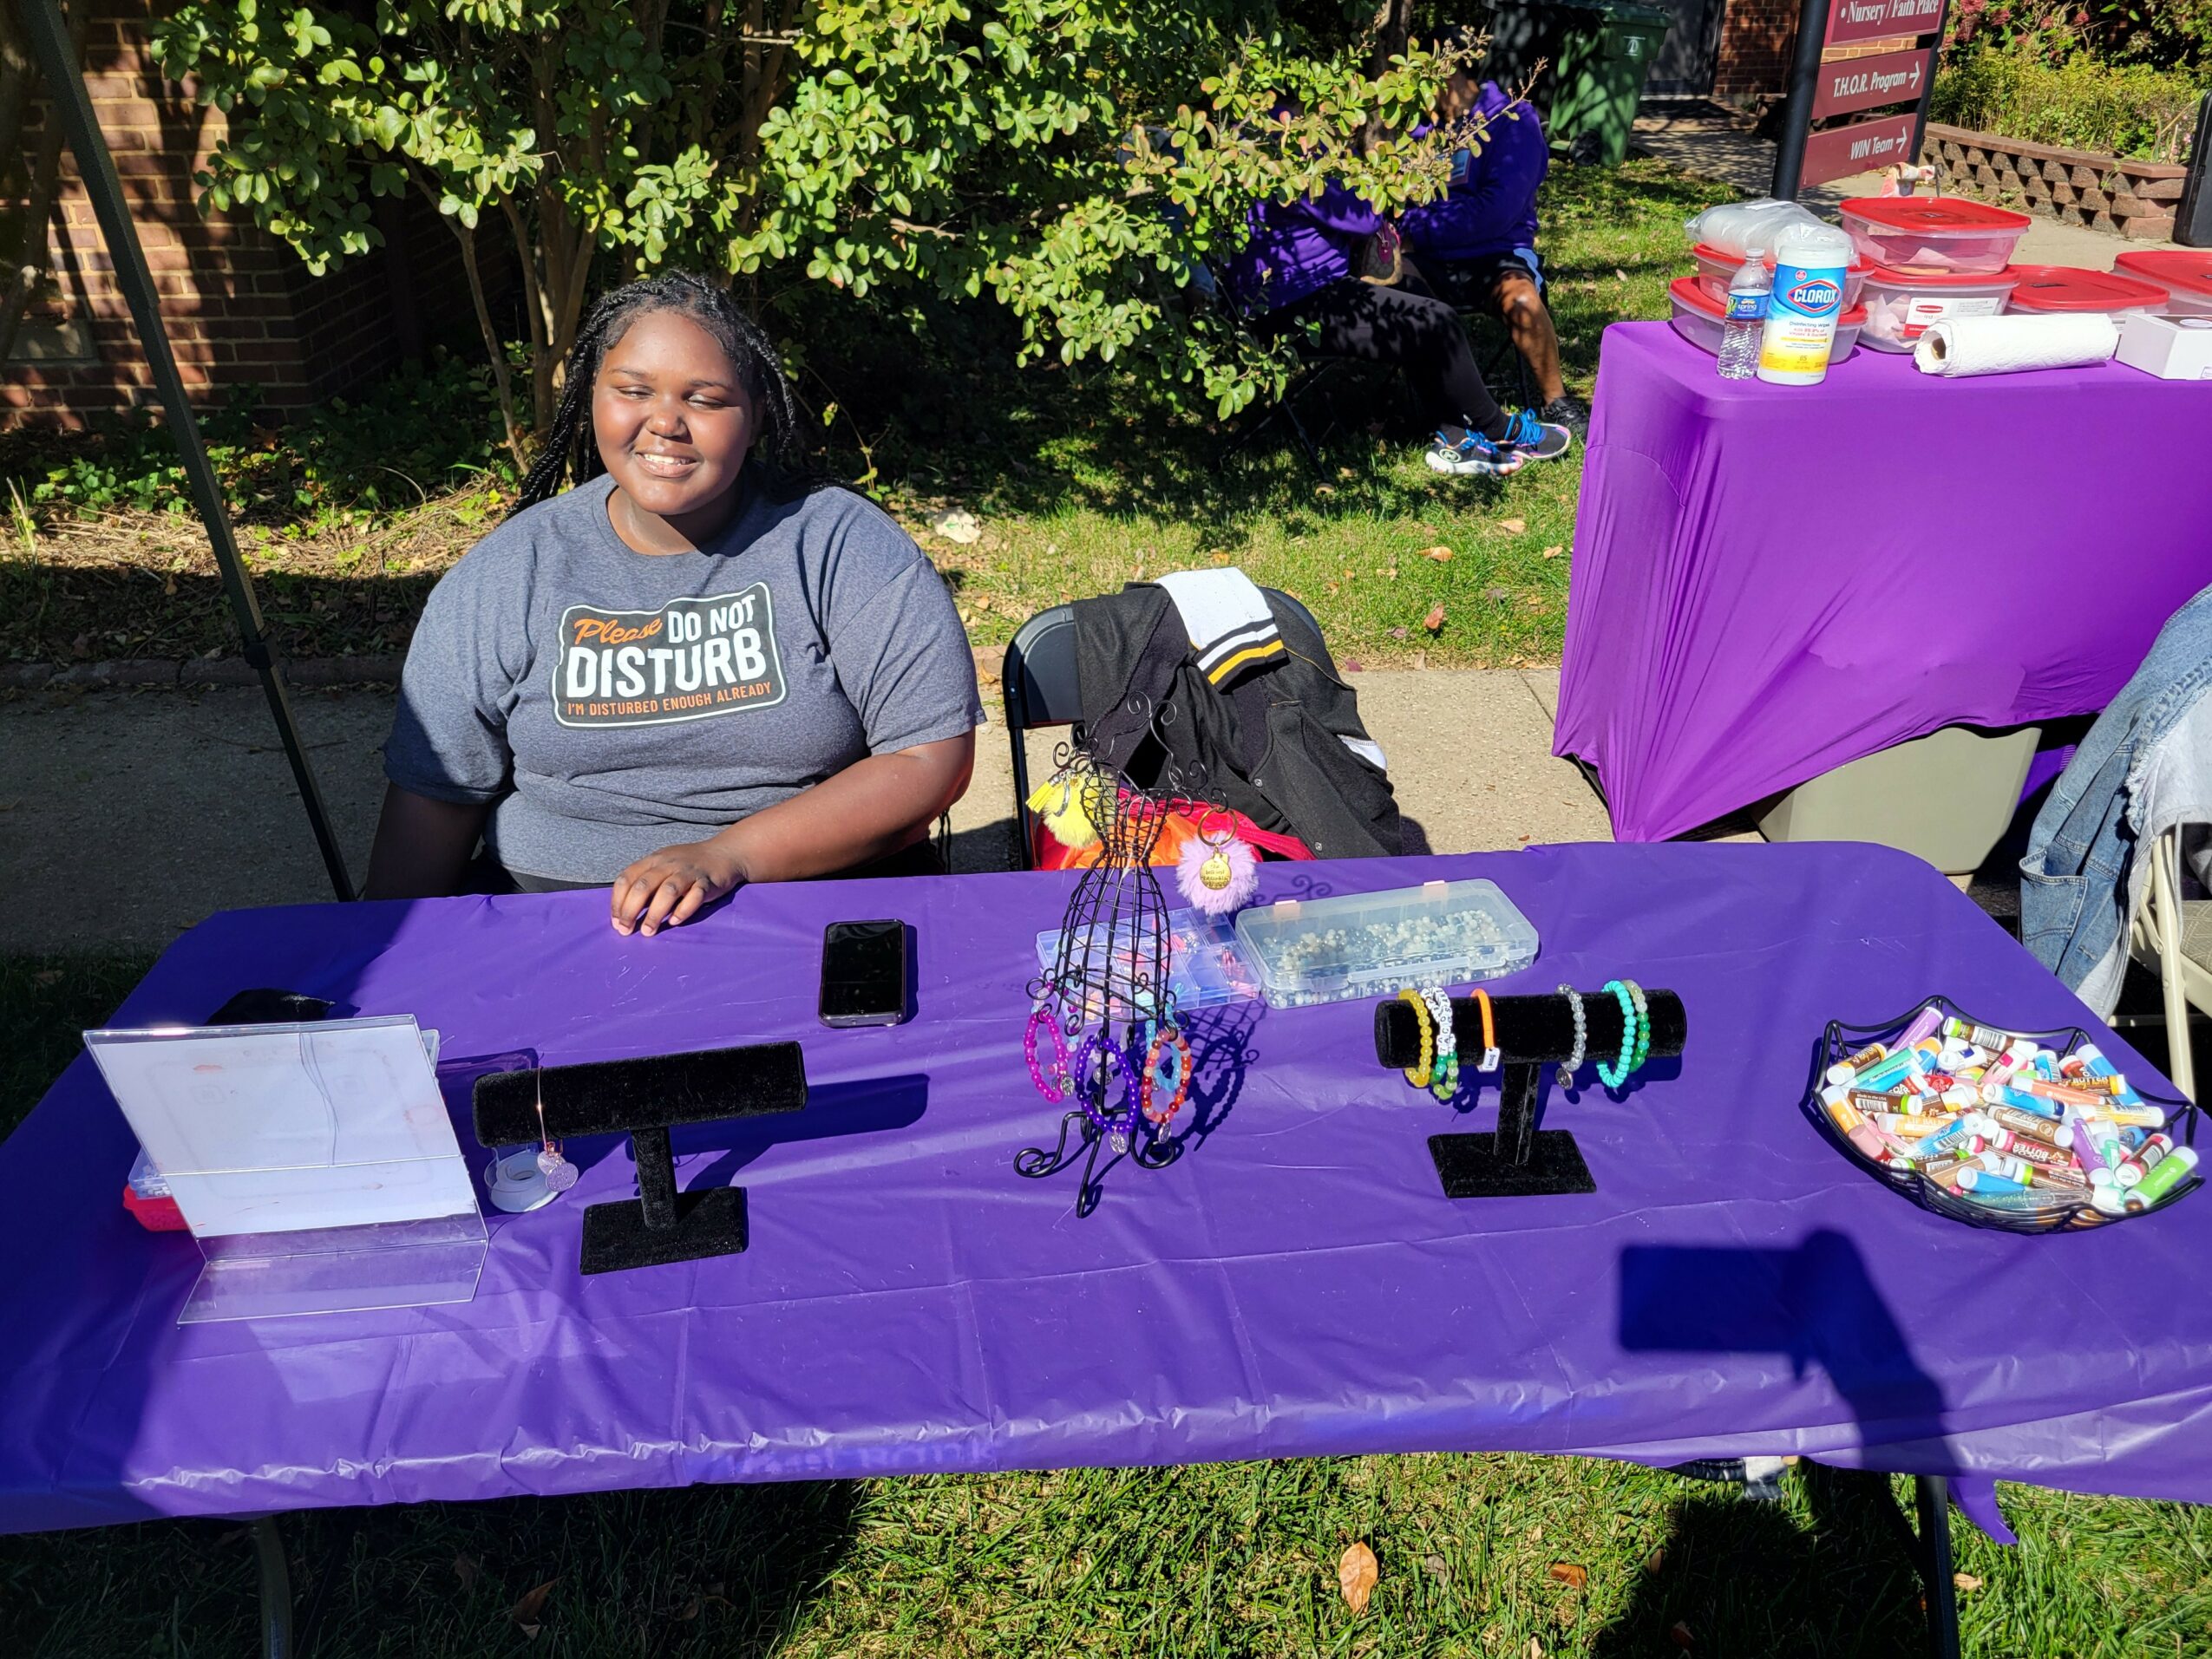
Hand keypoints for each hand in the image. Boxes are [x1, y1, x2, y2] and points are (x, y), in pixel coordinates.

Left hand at [610, 839, 745, 936]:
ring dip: (654, 913)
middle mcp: (668, 864)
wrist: (724, 854)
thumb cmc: (687, 866)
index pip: (627, 879)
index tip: (617, 922)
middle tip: (627, 930)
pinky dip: (683, 910)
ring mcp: (688, 872)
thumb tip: (625, 912)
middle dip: (631, 910)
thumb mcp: (663, 866)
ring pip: (667, 891)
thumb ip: (646, 884)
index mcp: (653, 860)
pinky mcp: (707, 882)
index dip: (618, 901)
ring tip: (649, 931)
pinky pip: (694, 896)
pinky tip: (675, 921)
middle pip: (643, 886)